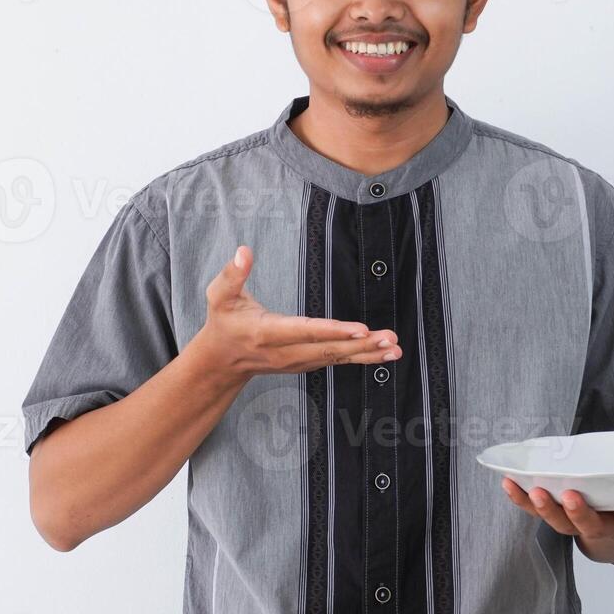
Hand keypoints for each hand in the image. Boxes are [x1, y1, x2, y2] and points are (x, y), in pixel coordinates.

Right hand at [193, 244, 402, 382]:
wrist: (222, 360)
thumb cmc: (224, 321)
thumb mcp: (219, 296)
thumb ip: (232, 274)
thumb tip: (244, 250)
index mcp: (266, 333)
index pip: (304, 331)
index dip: (333, 330)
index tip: (360, 329)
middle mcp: (285, 352)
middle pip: (328, 349)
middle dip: (361, 345)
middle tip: (388, 338)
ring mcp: (298, 361)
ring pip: (336, 357)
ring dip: (368, 354)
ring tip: (394, 348)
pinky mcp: (306, 363)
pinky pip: (337, 360)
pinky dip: (362, 358)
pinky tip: (384, 355)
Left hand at [501, 472, 613, 564]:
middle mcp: (606, 528)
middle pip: (592, 526)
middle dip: (582, 513)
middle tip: (572, 495)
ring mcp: (579, 523)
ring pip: (562, 522)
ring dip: (546, 508)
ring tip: (537, 489)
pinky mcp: (558, 514)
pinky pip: (537, 510)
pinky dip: (522, 499)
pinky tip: (508, 482)